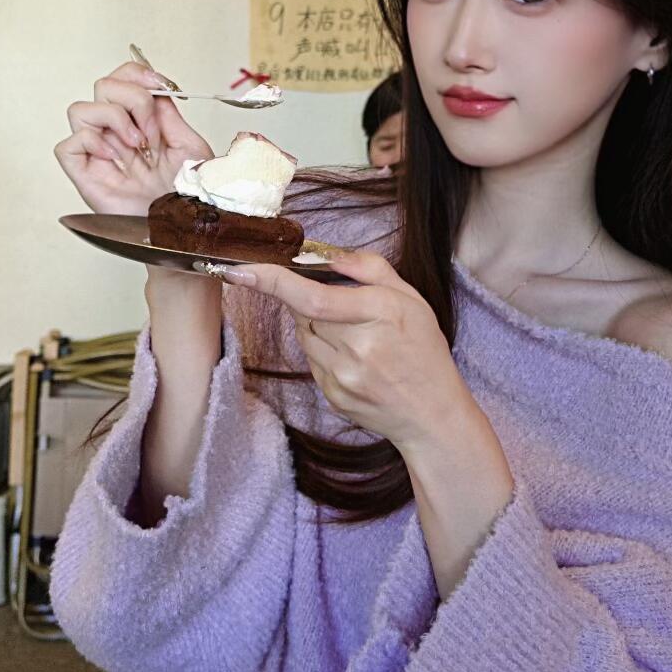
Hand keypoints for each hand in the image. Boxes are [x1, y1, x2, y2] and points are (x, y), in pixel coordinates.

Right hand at [55, 59, 213, 216]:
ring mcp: (98, 152)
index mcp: (139, 121)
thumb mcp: (189, 145)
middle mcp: (115, 132)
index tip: (161, 86)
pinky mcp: (84, 173)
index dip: (138, 74)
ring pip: (80, 109)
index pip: (123, 78)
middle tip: (154, 132)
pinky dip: (92, 143)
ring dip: (114, 120)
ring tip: (137, 145)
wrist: (182, 225)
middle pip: (103, 86)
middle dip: (134, 100)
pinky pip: (68, 145)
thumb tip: (154, 90)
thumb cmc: (186, 193)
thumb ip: (168, 114)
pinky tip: (116, 158)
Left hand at [221, 248, 469, 451]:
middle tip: (344, 310)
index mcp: (380, 313)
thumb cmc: (423, 351)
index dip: (272, 282)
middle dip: (311, 303)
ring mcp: (343, 377)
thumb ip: (370, 269)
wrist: (431, 415)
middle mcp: (359, 347)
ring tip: (356, 338)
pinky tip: (355, 360)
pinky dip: (325, 353)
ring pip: (306, 337)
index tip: (240, 271)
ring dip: (319, 328)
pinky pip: (312, 362)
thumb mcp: (411, 299)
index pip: (313, 297)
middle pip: (304, 314)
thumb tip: (329, 256)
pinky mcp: (332, 396)